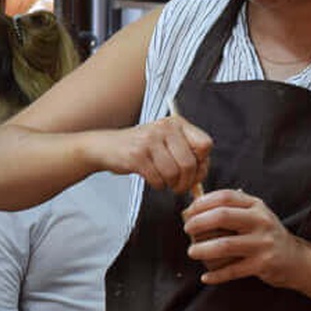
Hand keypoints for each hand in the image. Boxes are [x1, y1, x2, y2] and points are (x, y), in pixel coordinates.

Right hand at [90, 117, 211, 193]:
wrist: (105, 147)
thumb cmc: (141, 148)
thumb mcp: (165, 141)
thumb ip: (187, 153)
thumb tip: (202, 175)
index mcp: (176, 123)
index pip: (205, 145)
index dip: (203, 163)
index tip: (194, 173)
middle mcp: (164, 128)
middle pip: (190, 163)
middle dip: (187, 182)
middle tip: (180, 187)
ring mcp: (149, 140)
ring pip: (174, 173)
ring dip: (171, 184)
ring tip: (164, 181)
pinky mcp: (137, 155)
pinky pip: (158, 179)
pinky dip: (158, 185)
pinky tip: (152, 179)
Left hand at [182, 189, 310, 287]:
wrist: (296, 259)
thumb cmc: (265, 236)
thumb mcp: (253, 216)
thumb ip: (229, 210)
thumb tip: (191, 210)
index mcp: (256, 206)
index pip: (225, 197)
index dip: (202, 203)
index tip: (188, 211)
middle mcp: (261, 221)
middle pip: (222, 217)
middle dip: (198, 223)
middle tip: (187, 230)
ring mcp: (263, 243)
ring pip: (225, 245)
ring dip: (203, 250)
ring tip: (192, 252)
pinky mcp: (263, 264)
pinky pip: (233, 270)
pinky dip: (216, 275)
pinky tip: (206, 277)